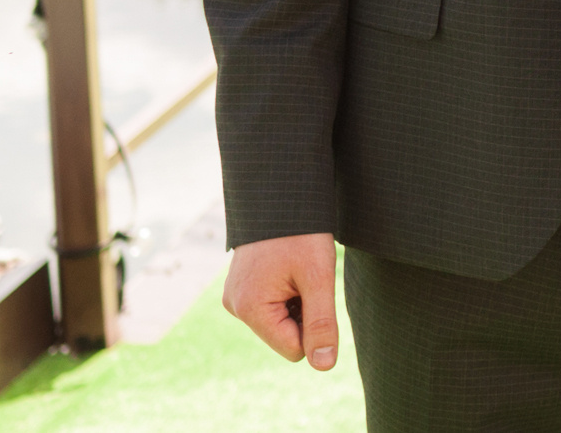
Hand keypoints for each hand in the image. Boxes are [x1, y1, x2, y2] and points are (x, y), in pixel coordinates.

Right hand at [223, 232, 338, 369]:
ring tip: (298, 270)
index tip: (316, 291)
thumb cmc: (302, 233)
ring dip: (297, 302)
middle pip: (286, 336)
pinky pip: (272, 307)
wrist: (281, 194)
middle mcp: (236, 307)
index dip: (315, 326)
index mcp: (250, 309)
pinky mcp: (242, 288)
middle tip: (307, 277)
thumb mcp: (319, 277)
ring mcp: (236, 297)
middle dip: (304, 313)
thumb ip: (321, 323)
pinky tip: (289, 269)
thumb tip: (324, 365)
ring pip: (280, 322)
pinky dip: (287, 294)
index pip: (294, 349)